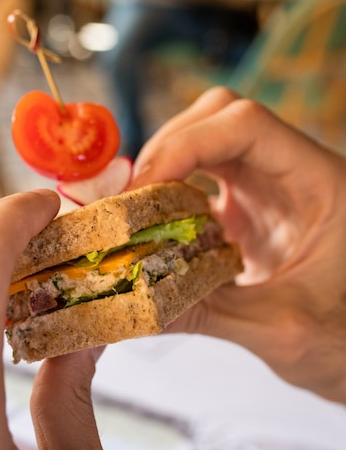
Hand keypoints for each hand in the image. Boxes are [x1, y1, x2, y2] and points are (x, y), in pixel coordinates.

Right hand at [132, 87, 345, 403]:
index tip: (143, 188)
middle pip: (219, 117)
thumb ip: (205, 314)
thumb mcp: (280, 331)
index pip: (245, 125)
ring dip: (163, 166)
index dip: (186, 144)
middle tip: (131, 197)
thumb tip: (130, 305)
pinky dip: (169, 192)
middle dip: (167, 148)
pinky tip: (155, 225)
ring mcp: (269, 185)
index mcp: (319, 182)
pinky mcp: (249, 205)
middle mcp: (291, 171)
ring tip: (136, 210)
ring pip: (206, 139)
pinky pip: (201, 176)